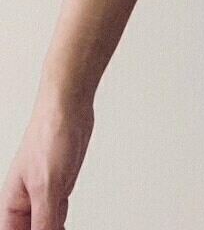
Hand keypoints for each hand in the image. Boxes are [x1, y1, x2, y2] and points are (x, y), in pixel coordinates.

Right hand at [0, 95, 94, 229]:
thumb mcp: (46, 187)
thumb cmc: (49, 134)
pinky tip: (67, 228)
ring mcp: (43, 195)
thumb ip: (44, 221)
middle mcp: (25, 203)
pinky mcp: (59, 188)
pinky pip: (58, 217)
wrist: (69, 107)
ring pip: (46, 228)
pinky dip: (63, 225)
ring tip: (64, 229)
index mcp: (12, 204)